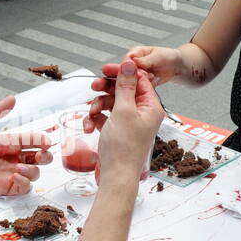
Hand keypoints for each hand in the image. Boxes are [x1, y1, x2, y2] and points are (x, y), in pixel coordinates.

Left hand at [0, 96, 51, 197]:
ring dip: (33, 170)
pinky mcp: (5, 187)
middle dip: (45, 156)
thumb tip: (12, 99)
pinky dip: (25, 182)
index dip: (40, 140)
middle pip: (38, 159)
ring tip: (19, 167)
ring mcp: (9, 173)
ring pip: (34, 173)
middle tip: (41, 154)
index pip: (30, 141)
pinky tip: (16, 175)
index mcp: (6, 143)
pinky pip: (24, 188)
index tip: (46, 140)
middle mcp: (10, 158)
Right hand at [96, 61, 162, 183]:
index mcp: (151, 107)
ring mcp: (129, 123)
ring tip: (91, 112)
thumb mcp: (124, 110)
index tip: (106, 69)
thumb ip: (125, 86)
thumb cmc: (124, 148)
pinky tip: (89, 126)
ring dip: (98, 105)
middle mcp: (142, 113)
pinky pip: (105, 117)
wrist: (116, 176)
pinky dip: (96, 119)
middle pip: (123, 91)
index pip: (139, 80)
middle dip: (106, 89)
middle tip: (94, 86)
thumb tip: (130, 64)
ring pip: (112, 103)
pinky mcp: (117, 132)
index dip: (122, 72)